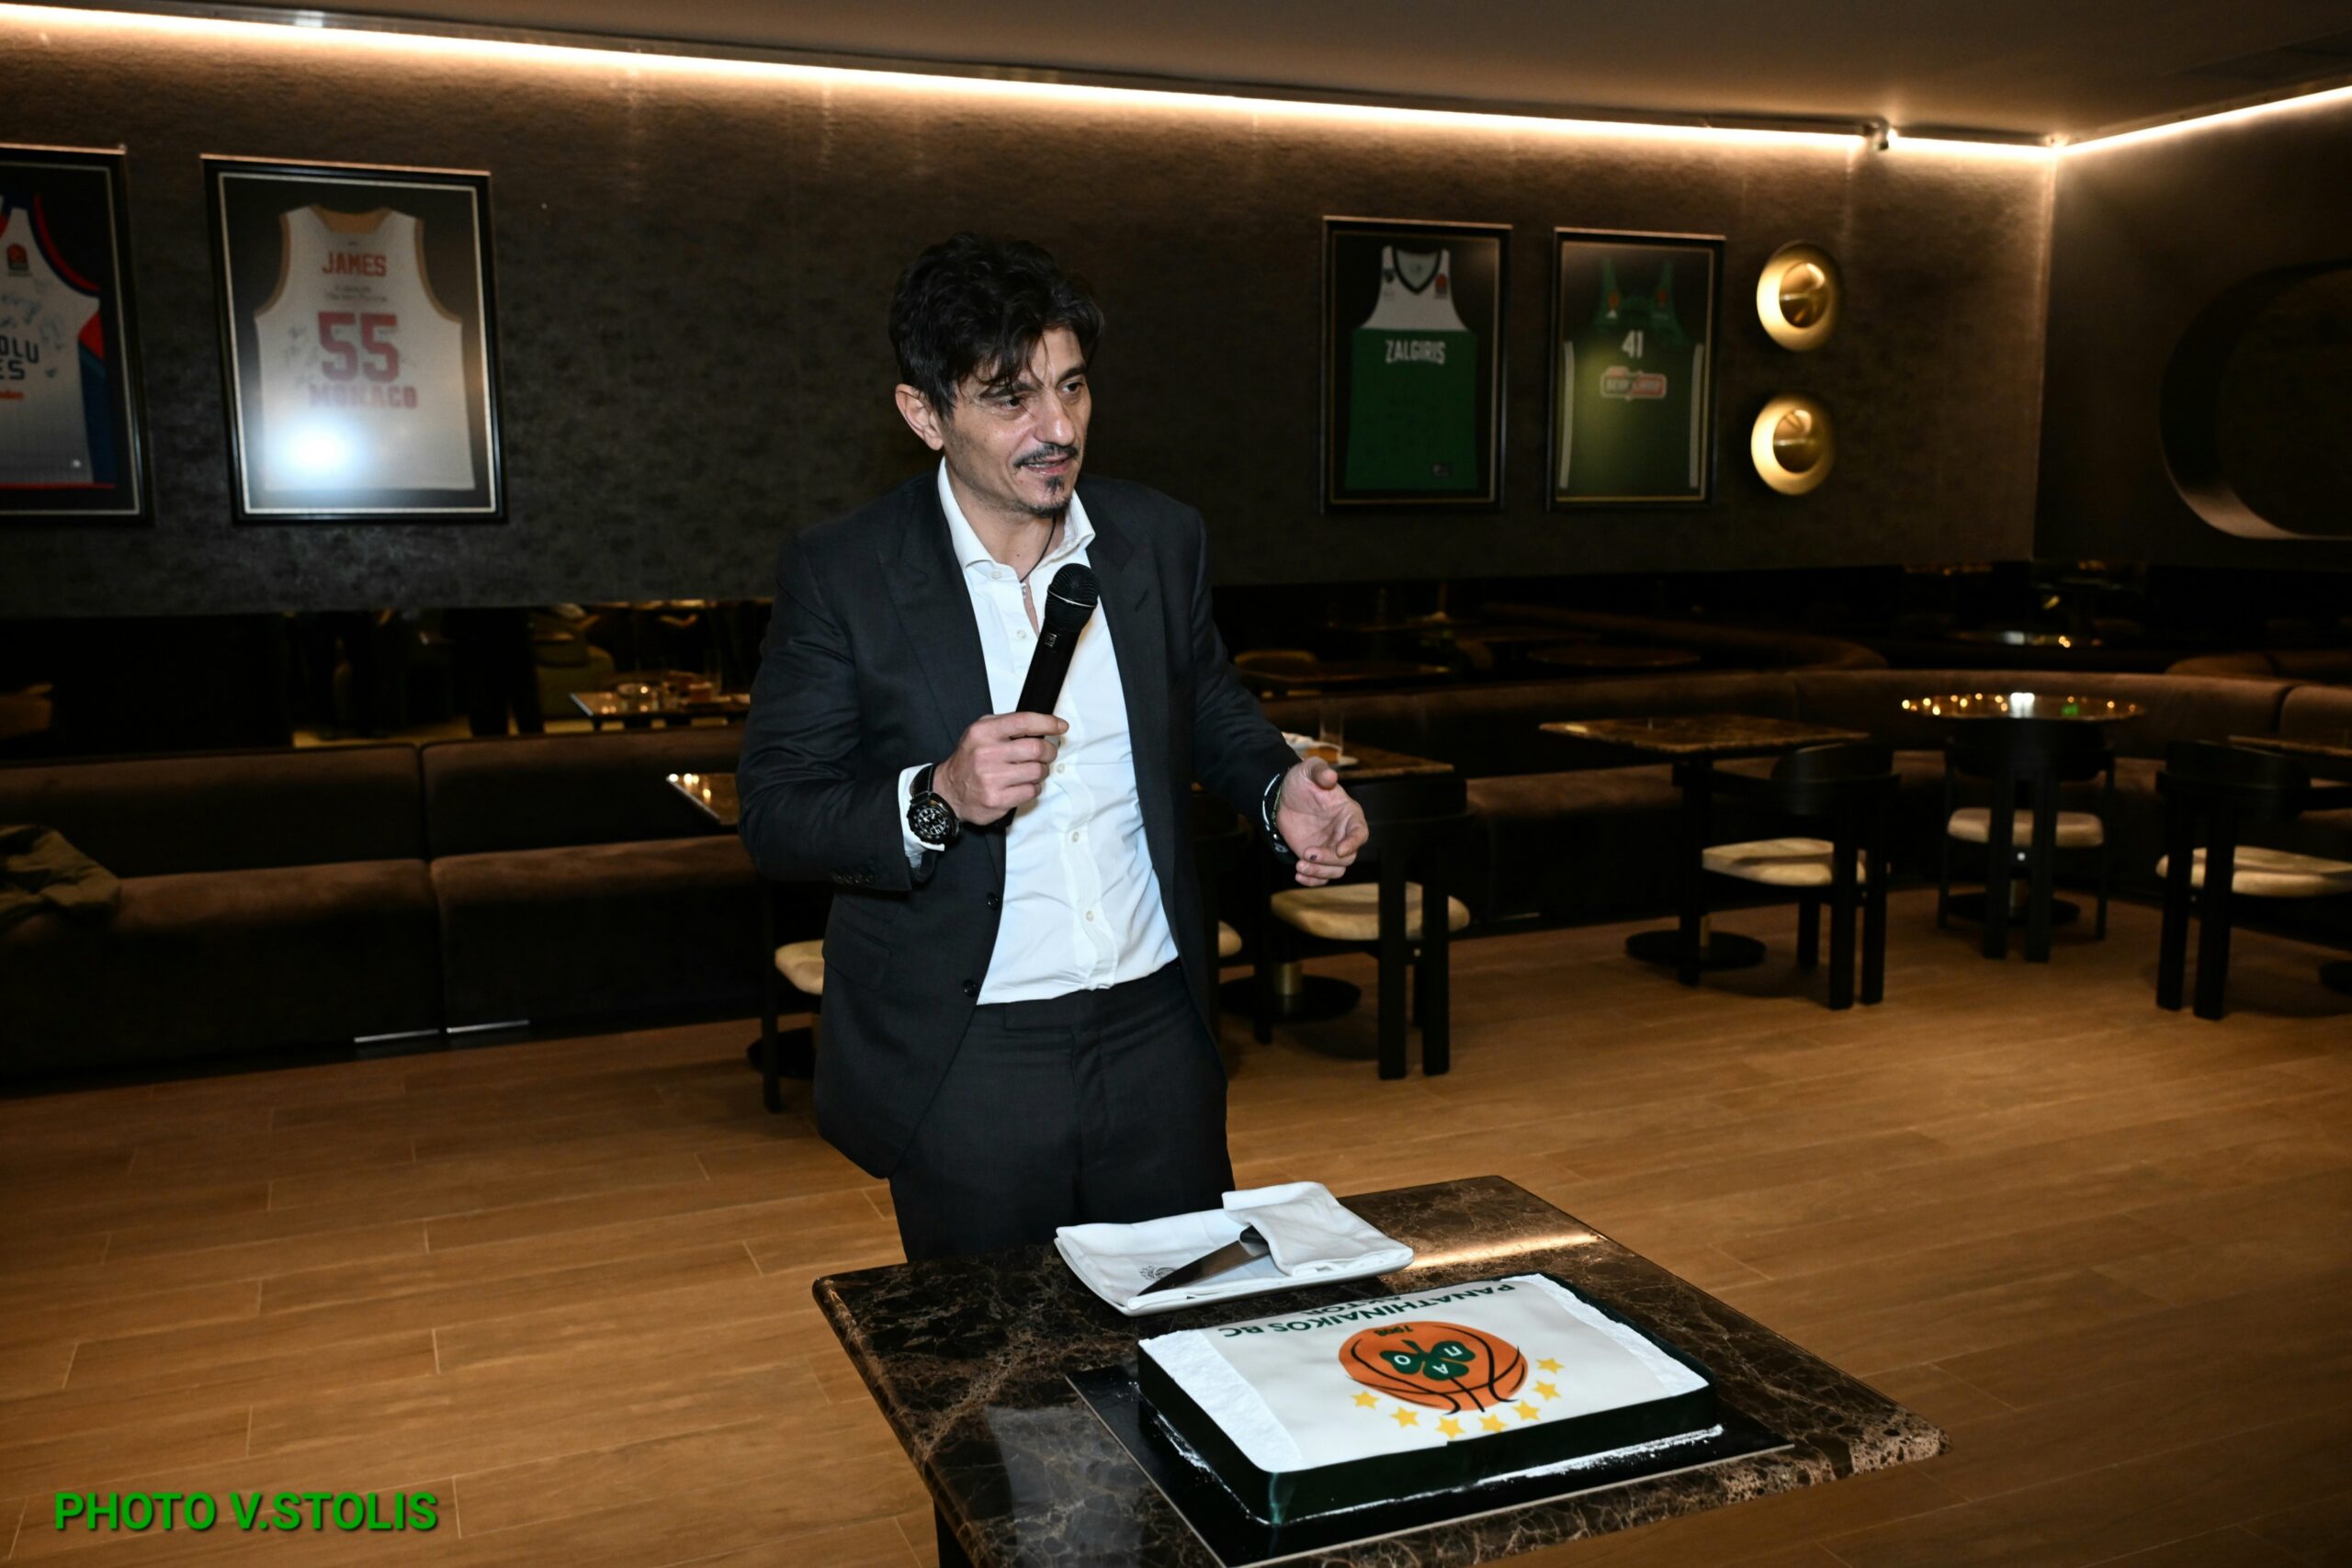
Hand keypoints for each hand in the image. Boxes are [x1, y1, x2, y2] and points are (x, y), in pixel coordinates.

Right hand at [935, 712, 1066, 821]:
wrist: (949, 790)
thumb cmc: (971, 759)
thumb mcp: (981, 732)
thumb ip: (1008, 725)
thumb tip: (1043, 725)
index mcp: (984, 732)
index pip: (1023, 722)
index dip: (1047, 723)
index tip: (1061, 727)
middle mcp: (986, 754)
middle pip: (1036, 748)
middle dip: (1049, 751)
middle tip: (1047, 754)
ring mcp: (991, 778)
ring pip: (1037, 771)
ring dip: (1041, 771)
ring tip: (1032, 771)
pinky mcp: (996, 799)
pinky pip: (1031, 791)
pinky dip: (1033, 788)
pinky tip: (1023, 785)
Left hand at [1276, 759, 1367, 885]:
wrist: (1282, 797)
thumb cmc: (1301, 782)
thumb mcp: (1308, 770)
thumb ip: (1320, 772)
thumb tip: (1330, 777)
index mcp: (1349, 814)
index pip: (1360, 833)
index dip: (1353, 843)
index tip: (1340, 850)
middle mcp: (1343, 834)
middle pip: (1347, 857)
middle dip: (1328, 859)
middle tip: (1306, 853)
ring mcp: (1330, 848)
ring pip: (1336, 870)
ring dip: (1320, 872)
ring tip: (1299, 866)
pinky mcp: (1317, 858)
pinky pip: (1321, 876)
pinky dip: (1313, 880)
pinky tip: (1299, 875)